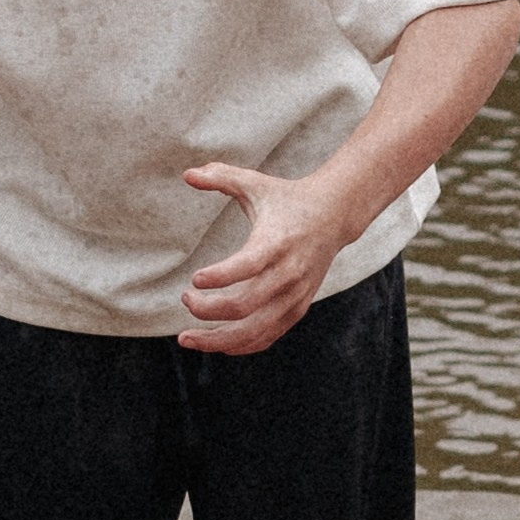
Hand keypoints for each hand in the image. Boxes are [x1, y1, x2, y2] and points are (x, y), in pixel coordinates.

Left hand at [178, 162, 348, 355]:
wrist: (334, 216)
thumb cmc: (286, 199)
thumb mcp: (255, 183)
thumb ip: (221, 176)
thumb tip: (187, 174)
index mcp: (277, 243)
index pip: (247, 267)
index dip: (219, 277)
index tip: (194, 280)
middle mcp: (288, 274)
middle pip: (244, 306)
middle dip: (207, 310)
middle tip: (185, 299)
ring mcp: (294, 296)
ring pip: (254, 331)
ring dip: (217, 340)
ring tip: (186, 338)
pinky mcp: (297, 309)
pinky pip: (266, 337)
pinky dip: (239, 345)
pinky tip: (215, 343)